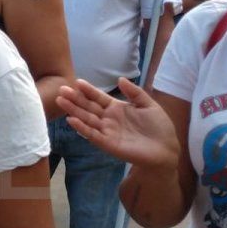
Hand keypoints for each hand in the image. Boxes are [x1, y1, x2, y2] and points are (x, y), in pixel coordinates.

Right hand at [56, 78, 179, 170]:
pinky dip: (82, 127)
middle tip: (61, 89)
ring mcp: (106, 131)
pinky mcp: (107, 143)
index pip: (98, 97)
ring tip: (60, 101)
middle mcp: (108, 119)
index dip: (88, 90)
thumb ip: (135, 92)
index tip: (77, 82)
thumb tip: (120, 79)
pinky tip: (71, 120)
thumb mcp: (149, 105)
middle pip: (88, 107)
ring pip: (86, 119)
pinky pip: (92, 134)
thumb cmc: (158, 127)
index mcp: (117, 108)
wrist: (166, 148)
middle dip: (75, 98)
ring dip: (73, 110)